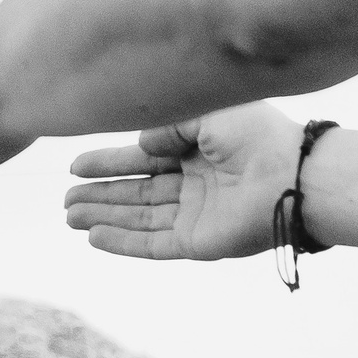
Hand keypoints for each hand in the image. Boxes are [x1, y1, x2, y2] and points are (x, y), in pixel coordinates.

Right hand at [63, 103, 300, 259]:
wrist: (292, 176)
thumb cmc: (257, 136)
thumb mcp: (206, 113)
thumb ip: (169, 126)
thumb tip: (141, 146)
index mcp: (198, 150)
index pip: (144, 158)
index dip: (109, 163)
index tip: (74, 166)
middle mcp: (194, 183)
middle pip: (136, 192)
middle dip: (100, 195)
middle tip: (65, 199)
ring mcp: (195, 215)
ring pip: (139, 218)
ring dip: (104, 218)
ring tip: (69, 217)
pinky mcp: (198, 242)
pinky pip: (153, 244)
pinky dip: (123, 242)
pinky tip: (95, 238)